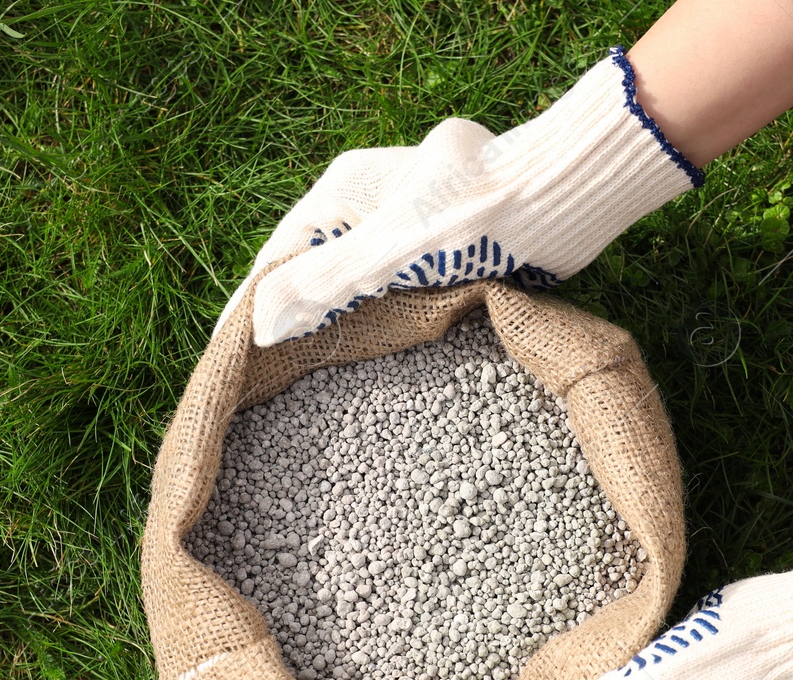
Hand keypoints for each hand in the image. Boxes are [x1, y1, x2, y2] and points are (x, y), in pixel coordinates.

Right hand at [240, 48, 702, 346]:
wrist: (560, 197)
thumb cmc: (475, 216)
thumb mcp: (389, 249)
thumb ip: (325, 280)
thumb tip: (261, 323)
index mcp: (345, 193)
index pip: (280, 256)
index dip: (254, 305)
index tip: (232, 353)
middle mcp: (369, 203)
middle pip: (314, 265)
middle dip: (290, 313)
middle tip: (266, 373)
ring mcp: (406, 221)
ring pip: (353, 277)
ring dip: (333, 318)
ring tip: (309, 370)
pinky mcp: (442, 243)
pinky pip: (393, 285)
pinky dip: (376, 316)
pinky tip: (375, 348)